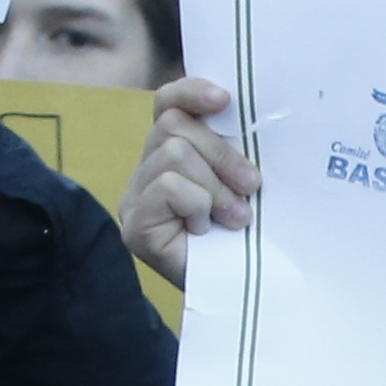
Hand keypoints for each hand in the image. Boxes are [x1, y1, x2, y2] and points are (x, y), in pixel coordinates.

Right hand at [124, 73, 260, 286]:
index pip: (167, 104)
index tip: (225, 99)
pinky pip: (169, 187)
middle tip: (251, 187)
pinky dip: (197, 204)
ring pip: (174, 154)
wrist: (240, 293)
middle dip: (222, 154)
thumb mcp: (242, 184)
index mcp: (170, 154)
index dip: (191, 92)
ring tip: (233, 217)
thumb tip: (239, 109)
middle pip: (174, 126)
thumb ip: (232, 150)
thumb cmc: (245, 238)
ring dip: (214, 186)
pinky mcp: (134, 225)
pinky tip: (204, 229)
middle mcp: (145, 172)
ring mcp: (134, 198)